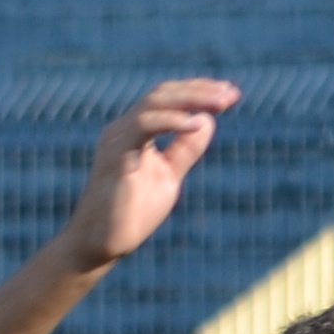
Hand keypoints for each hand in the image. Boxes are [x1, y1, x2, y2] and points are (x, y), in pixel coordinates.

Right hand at [59, 79, 238, 272]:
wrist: (103, 242)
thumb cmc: (132, 210)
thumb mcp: (169, 175)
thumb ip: (184, 150)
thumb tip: (206, 121)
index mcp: (134, 132)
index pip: (165, 98)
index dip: (196, 91)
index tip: (230, 93)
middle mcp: (123, 130)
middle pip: (161, 94)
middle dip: (199, 90)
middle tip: (231, 93)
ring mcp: (117, 141)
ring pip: (151, 103)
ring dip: (189, 99)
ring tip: (221, 102)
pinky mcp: (116, 157)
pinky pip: (142, 128)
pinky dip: (170, 121)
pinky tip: (196, 123)